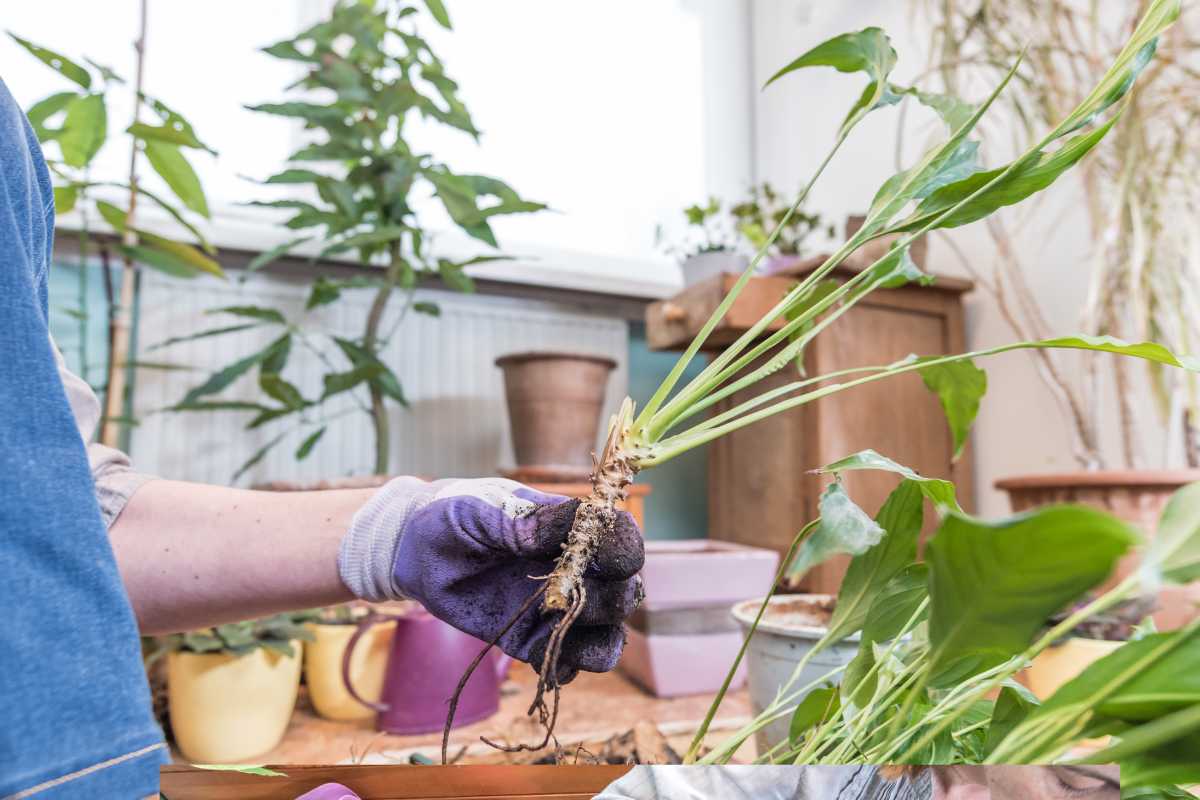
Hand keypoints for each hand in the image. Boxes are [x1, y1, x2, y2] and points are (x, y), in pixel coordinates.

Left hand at [339, 477, 643, 682]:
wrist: (411, 549)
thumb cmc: (450, 515)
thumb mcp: (481, 509)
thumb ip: (524, 520)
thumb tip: (571, 523)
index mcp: (567, 528)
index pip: (617, 537)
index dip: (624, 550)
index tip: (615, 562)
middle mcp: (571, 569)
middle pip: (619, 590)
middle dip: (611, 600)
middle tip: (574, 601)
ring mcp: (551, 607)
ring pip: (602, 634)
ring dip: (599, 643)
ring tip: (576, 648)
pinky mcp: (527, 639)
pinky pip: (561, 661)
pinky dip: (566, 669)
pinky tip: (549, 665)